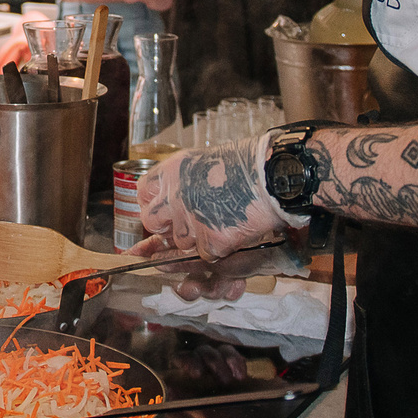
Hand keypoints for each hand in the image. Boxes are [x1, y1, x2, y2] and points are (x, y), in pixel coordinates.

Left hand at [137, 132, 290, 262]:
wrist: (274, 176)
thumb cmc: (248, 165)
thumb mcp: (204, 162)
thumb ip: (183, 182)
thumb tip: (169, 201)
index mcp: (172, 172)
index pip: (143, 194)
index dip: (152, 204)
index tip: (161, 210)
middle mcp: (175, 196)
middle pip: (153, 222)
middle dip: (166, 228)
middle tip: (189, 224)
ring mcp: (191, 221)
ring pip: (181, 243)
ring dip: (198, 239)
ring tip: (223, 220)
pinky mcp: (210, 241)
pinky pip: (206, 254)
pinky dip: (219, 249)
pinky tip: (235, 230)